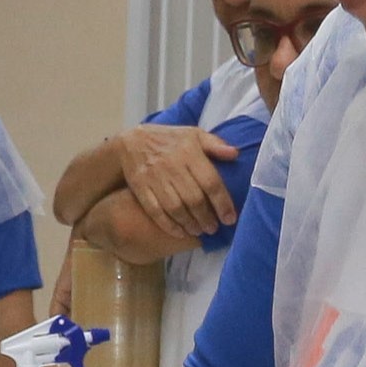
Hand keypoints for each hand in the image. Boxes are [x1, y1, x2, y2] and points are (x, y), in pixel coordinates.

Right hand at [113, 126, 242, 240]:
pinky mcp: (141, 188)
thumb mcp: (193, 134)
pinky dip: (168, 225)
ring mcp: (155, 178)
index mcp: (189, 152)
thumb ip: (215, 144)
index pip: (211, 181)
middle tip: (213, 228)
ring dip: (189, 223)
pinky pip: (155, 211)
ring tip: (199, 231)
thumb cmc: (169, 139)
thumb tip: (235, 154)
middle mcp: (173, 166)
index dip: (222, 203)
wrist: (131, 141)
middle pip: (194, 199)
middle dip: (206, 217)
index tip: (230, 218)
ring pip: (175, 207)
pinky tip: (179, 232)